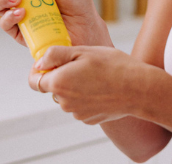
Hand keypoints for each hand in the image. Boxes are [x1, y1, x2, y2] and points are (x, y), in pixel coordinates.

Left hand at [30, 46, 155, 124]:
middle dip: (62, 76)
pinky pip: (80, 105)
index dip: (40, 69)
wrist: (137, 88)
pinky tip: (102, 87)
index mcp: (59, 83)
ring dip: (75, 86)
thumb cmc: (113, 66)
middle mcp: (63, 102)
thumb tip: (39, 62)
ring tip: (97, 75)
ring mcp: (76, 112)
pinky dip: (87, 96)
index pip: (34, 80)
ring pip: (67, 96)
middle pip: (53, 87)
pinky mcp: (88, 118)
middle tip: (84, 63)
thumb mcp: (83, 51)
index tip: (53, 62)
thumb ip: (56, 55)